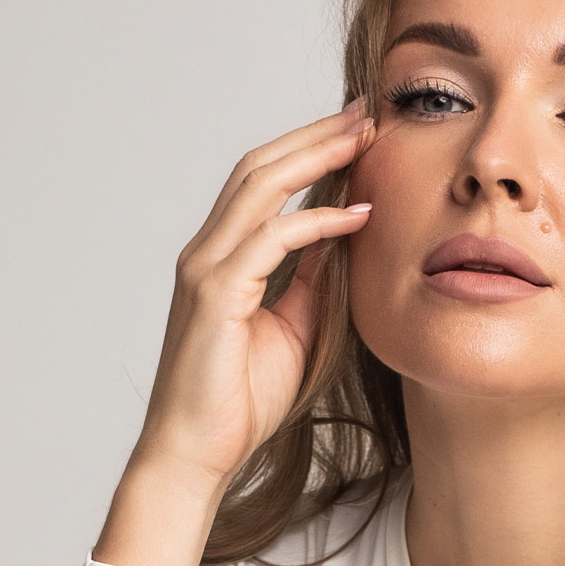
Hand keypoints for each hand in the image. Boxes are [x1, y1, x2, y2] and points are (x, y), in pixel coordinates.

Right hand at [130, 100, 375, 490]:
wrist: (198, 453)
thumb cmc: (241, 396)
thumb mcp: (295, 325)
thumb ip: (312, 278)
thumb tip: (342, 236)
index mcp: (222, 257)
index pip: (264, 182)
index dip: (310, 149)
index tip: (359, 130)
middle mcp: (207, 252)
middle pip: (259, 167)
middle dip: (315, 134)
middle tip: (366, 111)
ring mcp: (205, 269)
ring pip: (259, 188)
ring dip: (316, 157)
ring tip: (364, 138)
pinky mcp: (215, 295)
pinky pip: (270, 240)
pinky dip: (316, 221)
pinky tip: (356, 214)